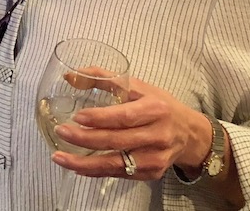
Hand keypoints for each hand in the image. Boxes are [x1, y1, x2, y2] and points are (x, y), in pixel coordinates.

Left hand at [50, 77, 210, 180]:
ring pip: (116, 164)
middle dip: (85, 139)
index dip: (100, 118)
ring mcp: (155, 158)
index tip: (77, 117)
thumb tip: (70, 75)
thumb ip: (103, 78)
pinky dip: (96, 172)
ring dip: (84, 163)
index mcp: (155, 110)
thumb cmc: (160, 106)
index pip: (125, 116)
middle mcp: (157, 136)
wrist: (190, 134)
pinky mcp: (151, 173)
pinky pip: (119, 174)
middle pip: (117, 141)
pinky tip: (77, 167)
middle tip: (61, 132)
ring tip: (60, 158)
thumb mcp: (138, 86)